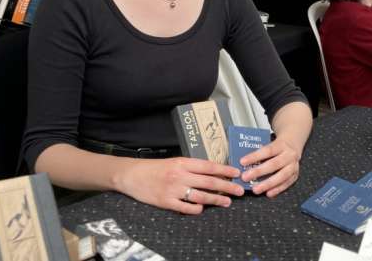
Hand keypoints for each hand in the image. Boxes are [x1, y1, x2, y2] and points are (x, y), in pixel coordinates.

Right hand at [113, 157, 243, 214]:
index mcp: (183, 162)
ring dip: (216, 200)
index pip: (209, 166)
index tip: (237, 173)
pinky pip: (186, 207)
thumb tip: (212, 173)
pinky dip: (196, 209)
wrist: (131, 175)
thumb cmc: (154, 168)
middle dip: (227, 187)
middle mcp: (180, 175)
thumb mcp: (174, 162)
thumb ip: (191, 167)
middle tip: (239, 191)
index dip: (225, 170)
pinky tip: (202, 209)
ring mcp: (173, 189)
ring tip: (227, 202)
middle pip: (209, 182)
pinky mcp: (166, 202)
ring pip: (200, 196)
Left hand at [239, 137, 301, 197]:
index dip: (255, 156)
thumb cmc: (276, 146)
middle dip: (258, 172)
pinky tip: (268, 193)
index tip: (242, 162)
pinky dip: (277, 189)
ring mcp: (294, 166)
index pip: (267, 150)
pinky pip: (286, 184)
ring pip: (282, 176)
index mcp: (281, 145)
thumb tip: (243, 161)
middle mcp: (289, 155)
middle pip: (274, 164)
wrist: (293, 144)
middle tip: (245, 177)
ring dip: (267, 184)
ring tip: (255, 189)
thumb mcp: (270, 142)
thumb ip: (259, 150)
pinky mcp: (295, 175)